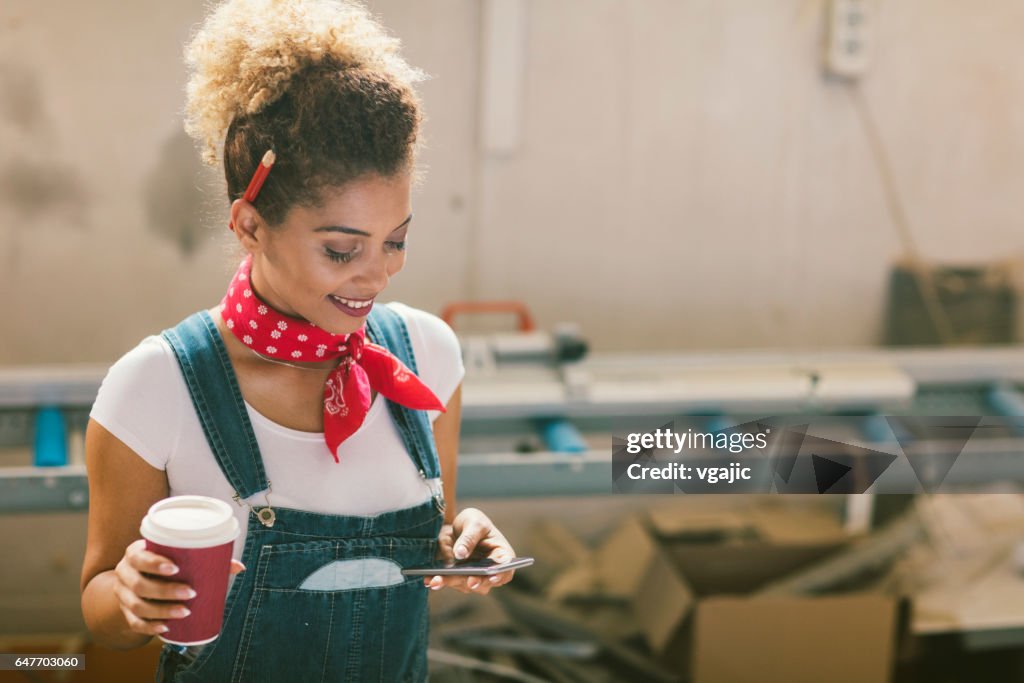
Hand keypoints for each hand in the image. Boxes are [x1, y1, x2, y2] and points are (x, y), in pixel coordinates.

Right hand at [114, 539, 245, 635]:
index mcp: (136, 553)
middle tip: (191, 592)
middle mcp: (125, 573)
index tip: (176, 568)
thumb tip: (239, 567)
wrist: (139, 578)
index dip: (154, 563)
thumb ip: (206, 559)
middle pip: (139, 584)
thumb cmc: (165, 563)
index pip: (139, 557)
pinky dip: (150, 627)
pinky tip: (165, 629)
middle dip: (165, 590)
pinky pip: (134, 623)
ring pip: (137, 605)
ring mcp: (122, 594)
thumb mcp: (178, 556)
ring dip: (161, 611)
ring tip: (185, 612)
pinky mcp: (126, 612)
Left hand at [424, 507, 515, 594]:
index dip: (501, 574)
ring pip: (464, 585)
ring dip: (450, 582)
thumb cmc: (472, 522)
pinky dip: (438, 581)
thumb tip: (461, 554)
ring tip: (435, 579)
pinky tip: (428, 579)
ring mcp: (473, 577)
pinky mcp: (458, 579)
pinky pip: (449, 582)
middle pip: (484, 581)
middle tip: (468, 581)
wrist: (455, 527)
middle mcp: (489, 570)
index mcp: (501, 554)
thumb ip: (469, 537)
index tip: (492, 576)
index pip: (506, 568)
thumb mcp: (473, 522)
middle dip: (473, 581)